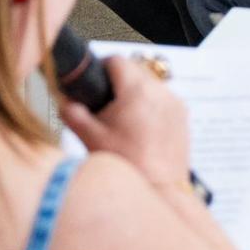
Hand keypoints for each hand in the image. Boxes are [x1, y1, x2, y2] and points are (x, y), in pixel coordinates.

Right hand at [58, 55, 190, 191]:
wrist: (160, 189)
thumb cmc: (127, 164)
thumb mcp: (91, 138)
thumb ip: (73, 113)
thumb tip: (66, 100)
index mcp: (137, 90)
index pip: (116, 60)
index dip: (101, 68)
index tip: (94, 83)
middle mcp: (160, 91)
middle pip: (135, 70)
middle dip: (118, 82)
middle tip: (106, 106)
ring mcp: (175, 103)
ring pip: (151, 84)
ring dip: (136, 94)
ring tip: (124, 120)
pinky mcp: (183, 116)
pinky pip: (164, 100)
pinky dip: (151, 106)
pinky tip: (141, 129)